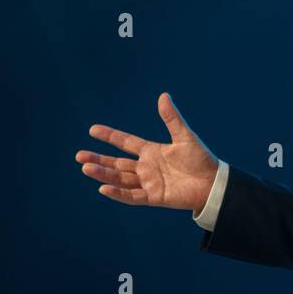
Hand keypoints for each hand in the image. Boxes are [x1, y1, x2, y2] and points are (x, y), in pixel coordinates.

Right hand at [75, 92, 218, 210]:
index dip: (110, 136)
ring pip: (120, 178)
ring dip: (103, 174)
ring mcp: (149, 182)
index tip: (92, 129)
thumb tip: (163, 96)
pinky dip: (118, 193)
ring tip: (86, 167)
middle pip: (117, 163)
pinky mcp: (154, 197)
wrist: (213, 183)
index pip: (126, 142)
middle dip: (98, 159)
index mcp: (152, 151)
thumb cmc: (201, 159)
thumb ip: (171, 118)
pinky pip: (132, 196)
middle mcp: (147, 167)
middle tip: (79, 156)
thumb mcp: (184, 136)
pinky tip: (104, 188)